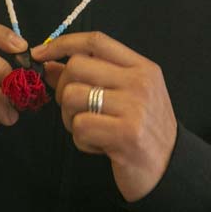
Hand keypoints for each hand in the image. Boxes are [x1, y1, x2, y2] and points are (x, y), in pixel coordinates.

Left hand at [33, 32, 176, 202]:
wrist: (170, 170)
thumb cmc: (142, 130)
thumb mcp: (124, 96)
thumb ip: (91, 77)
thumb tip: (50, 64)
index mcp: (142, 67)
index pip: (95, 41)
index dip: (62, 43)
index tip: (40, 53)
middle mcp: (140, 82)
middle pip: (76, 67)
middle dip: (63, 89)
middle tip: (75, 110)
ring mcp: (135, 107)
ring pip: (72, 97)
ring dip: (70, 118)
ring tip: (90, 130)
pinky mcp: (126, 134)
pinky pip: (80, 127)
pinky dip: (81, 140)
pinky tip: (99, 146)